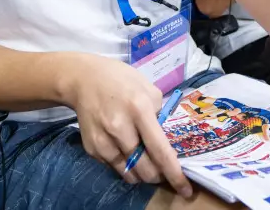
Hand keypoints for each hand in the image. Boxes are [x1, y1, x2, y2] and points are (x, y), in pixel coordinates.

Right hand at [64, 55, 192, 196]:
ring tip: (147, 162)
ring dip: (142, 174)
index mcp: (139, 109)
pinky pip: (115, 167)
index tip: (185, 189)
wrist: (84, 80)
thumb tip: (169, 139)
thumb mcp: (148, 89)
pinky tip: (127, 150)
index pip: (159, 150)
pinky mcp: (92, 149)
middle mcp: (120, 128)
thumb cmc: (122, 81)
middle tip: (164, 171)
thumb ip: (160, 114)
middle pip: (145, 169)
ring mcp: (103, 140)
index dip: (174, 173)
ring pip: (129, 174)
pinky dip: (126, 166)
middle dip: (158, 176)